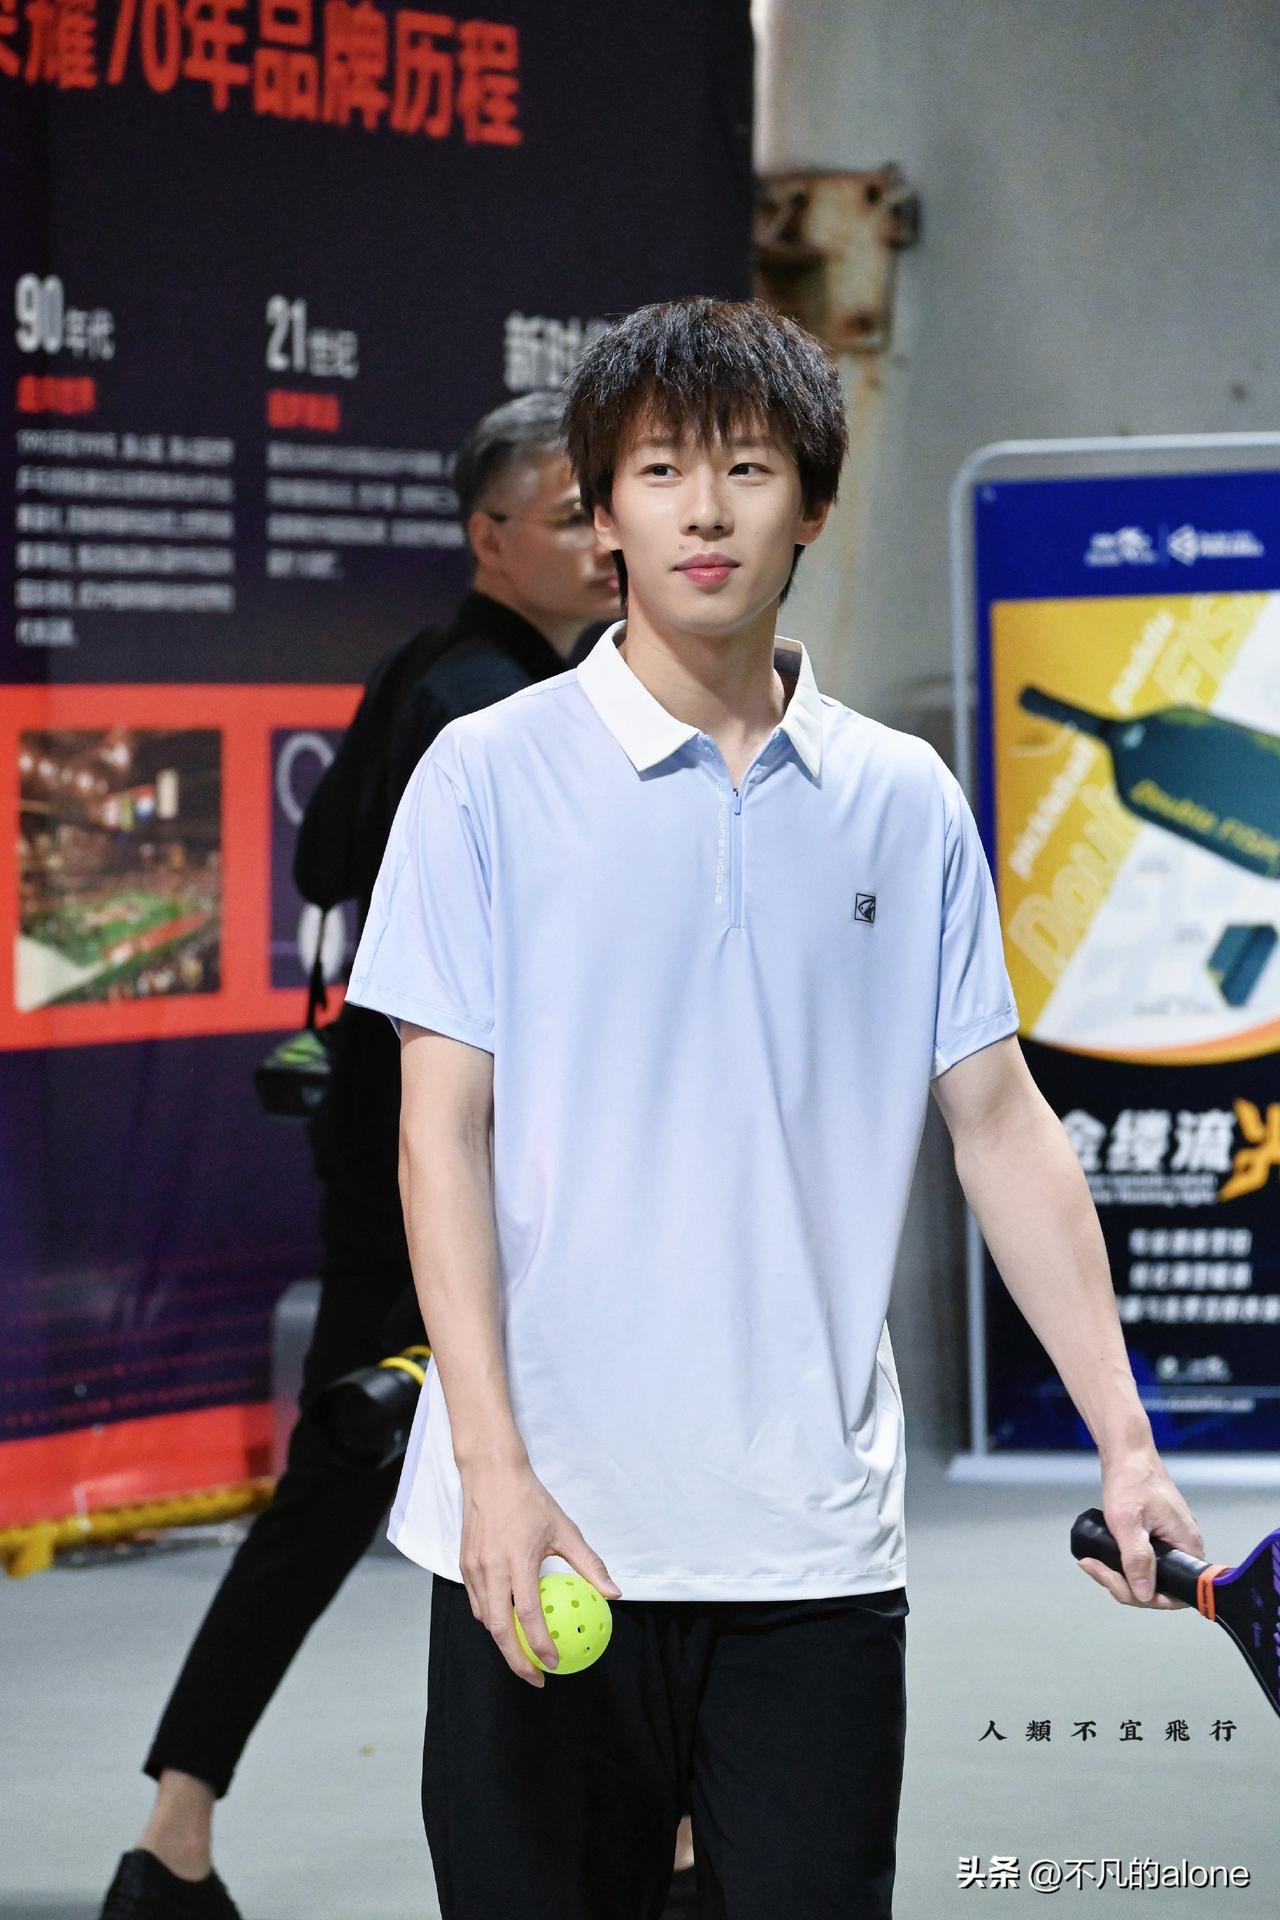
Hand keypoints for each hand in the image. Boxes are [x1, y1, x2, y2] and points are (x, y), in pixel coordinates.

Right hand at [458, 1457, 621, 1686]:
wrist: (490, 1474)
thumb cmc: (530, 1500)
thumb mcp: (565, 1530)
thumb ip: (590, 1564)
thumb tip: (613, 1593)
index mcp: (518, 1562)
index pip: (528, 1615)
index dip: (540, 1645)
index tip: (554, 1664)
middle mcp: (492, 1569)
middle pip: (500, 1629)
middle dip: (516, 1660)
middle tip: (535, 1677)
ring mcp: (474, 1569)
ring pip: (485, 1619)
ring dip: (503, 1642)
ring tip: (523, 1656)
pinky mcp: (464, 1565)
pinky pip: (477, 1603)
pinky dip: (491, 1620)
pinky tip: (507, 1623)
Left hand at [1076, 1446, 1204, 1609]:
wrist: (1127, 1454)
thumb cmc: (1131, 1481)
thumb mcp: (1128, 1523)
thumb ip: (1137, 1560)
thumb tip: (1145, 1595)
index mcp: (1187, 1547)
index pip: (1176, 1594)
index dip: (1148, 1598)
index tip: (1120, 1584)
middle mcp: (1185, 1548)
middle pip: (1159, 1587)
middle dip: (1125, 1585)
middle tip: (1097, 1569)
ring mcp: (1172, 1542)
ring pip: (1148, 1575)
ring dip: (1119, 1575)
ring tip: (1093, 1564)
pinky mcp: (1159, 1537)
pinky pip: (1144, 1561)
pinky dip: (1123, 1564)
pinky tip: (1103, 1559)